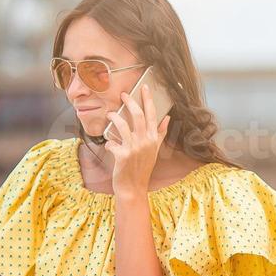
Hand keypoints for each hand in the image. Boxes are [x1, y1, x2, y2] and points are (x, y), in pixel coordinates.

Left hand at [104, 84, 171, 198]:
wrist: (133, 187)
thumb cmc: (142, 168)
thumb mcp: (155, 150)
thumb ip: (160, 133)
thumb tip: (167, 118)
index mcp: (154, 139)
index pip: (153, 114)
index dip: (148, 99)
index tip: (144, 87)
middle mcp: (146, 142)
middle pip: (138, 115)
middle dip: (130, 102)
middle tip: (123, 94)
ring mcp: (134, 148)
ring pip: (123, 125)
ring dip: (114, 117)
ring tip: (110, 114)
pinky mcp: (122, 156)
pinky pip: (112, 142)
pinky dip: (109, 142)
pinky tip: (109, 145)